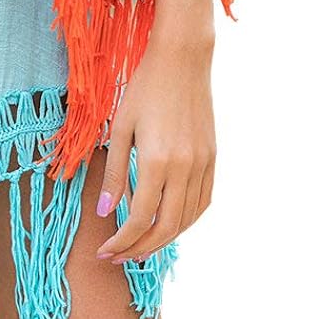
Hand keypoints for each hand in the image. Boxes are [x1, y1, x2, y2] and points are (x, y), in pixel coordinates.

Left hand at [93, 31, 216, 263]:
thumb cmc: (144, 89)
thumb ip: (113, 172)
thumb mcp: (120, 127)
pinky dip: (186, 221)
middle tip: (118, 257)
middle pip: (166, 227)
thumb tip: (105, 213)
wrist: (182, 60)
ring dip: (163, 240)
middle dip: (140, 249)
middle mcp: (185, 168)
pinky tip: (169, 223)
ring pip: (187, 220)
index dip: (121, 240)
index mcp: (157, 161)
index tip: (104, 251)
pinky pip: (203, 202)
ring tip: (139, 246)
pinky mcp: (213, 158)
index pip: (140, 218)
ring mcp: (203, 165)